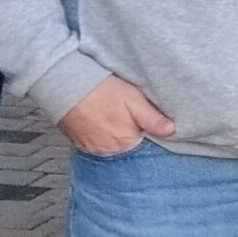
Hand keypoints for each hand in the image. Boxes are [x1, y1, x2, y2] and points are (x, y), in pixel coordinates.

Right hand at [61, 77, 175, 155]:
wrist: (66, 86)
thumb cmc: (102, 91)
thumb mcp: (134, 100)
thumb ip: (152, 119)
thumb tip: (171, 131)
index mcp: (125, 142)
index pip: (145, 144)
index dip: (149, 132)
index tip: (149, 121)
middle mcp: (108, 150)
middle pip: (129, 145)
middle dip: (133, 133)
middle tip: (129, 115)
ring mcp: (92, 148)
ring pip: (113, 144)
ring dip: (117, 134)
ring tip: (114, 116)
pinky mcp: (79, 142)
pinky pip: (98, 142)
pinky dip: (102, 134)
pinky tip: (103, 120)